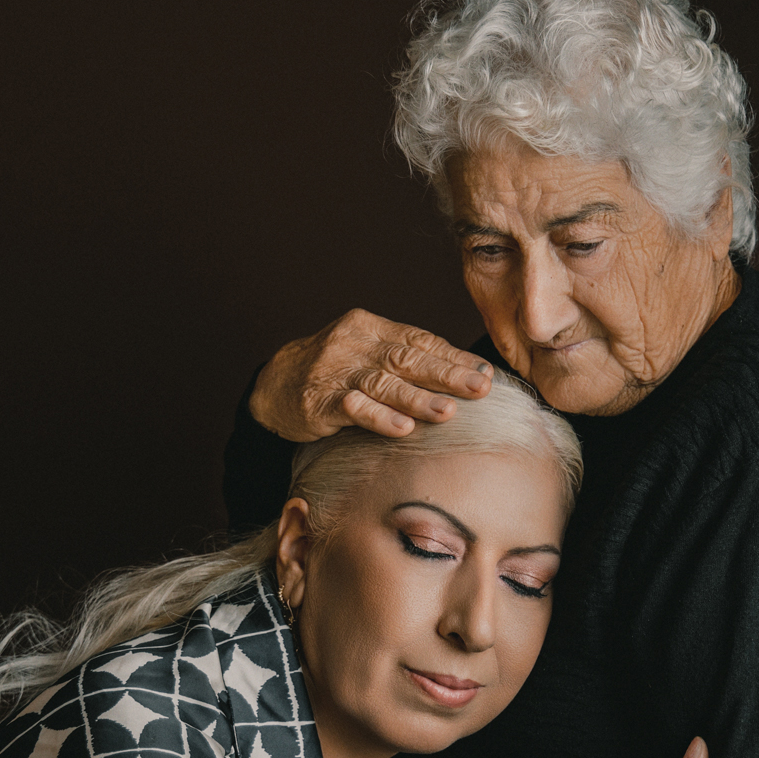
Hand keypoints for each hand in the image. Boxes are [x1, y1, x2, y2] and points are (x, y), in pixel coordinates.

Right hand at [250, 309, 492, 440]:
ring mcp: (336, 372)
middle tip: (479, 388)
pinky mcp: (319, 401)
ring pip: (383, 384)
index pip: (420, 340)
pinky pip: (352, 408)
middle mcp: (355, 345)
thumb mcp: (368, 354)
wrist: (274, 384)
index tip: (485, 373)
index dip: (453, 357)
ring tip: (448, 412)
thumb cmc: (334, 372)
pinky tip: (401, 428)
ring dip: (417, 399)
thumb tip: (466, 374)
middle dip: (446, 374)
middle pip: (407, 359)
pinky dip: (378, 418)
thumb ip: (408, 361)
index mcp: (372, 328)